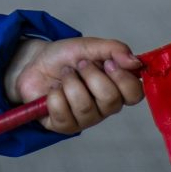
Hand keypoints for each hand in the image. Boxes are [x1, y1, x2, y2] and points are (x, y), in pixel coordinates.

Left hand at [3, 37, 143, 133]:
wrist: (34, 62)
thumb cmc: (64, 57)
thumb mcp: (87, 46)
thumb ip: (113, 49)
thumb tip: (135, 62)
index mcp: (115, 88)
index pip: (135, 94)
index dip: (123, 78)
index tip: (107, 63)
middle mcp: (103, 107)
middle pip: (111, 100)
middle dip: (91, 75)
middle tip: (79, 65)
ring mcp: (84, 119)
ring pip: (84, 106)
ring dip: (70, 82)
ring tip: (64, 75)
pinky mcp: (64, 126)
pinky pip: (62, 113)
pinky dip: (54, 95)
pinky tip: (53, 90)